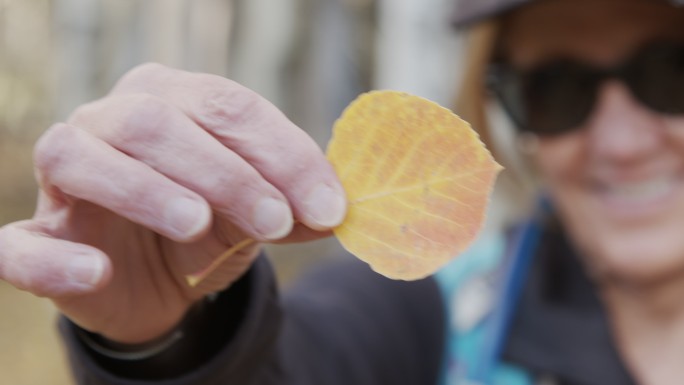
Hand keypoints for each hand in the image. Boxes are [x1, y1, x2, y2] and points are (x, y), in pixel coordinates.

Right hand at [0, 63, 346, 343]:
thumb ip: (293, 207)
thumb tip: (337, 211)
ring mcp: (63, 179)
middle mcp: (109, 122)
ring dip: (144, 189)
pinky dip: (52, 258)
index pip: (227, 106)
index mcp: (171, 102)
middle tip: (274, 220)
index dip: (281, 153)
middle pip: (155, 122)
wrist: (158, 281)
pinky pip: (21, 245)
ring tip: (198, 226)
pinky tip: (97, 272)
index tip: (326, 203)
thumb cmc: (209, 229)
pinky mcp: (38, 239)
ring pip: (81, 157)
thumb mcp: (257, 214)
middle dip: (223, 171)